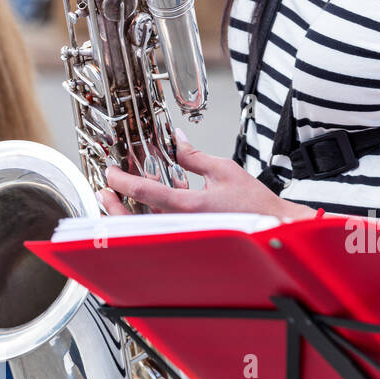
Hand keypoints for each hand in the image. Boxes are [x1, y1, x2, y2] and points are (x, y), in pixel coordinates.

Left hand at [98, 128, 314, 221]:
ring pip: (145, 227)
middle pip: (136, 220)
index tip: (110, 173)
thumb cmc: (256, 206)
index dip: (123, 181)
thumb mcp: (224, 169)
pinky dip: (148, 216)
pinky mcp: (189, 239)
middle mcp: (183, 226)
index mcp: (190, 207)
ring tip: (117, 196)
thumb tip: (175, 139)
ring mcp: (185, 235)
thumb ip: (193, 156)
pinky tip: (146, 203)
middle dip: (115, 205)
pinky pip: (161, 229)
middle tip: (105, 190)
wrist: (274, 229)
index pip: (146, 193)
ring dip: (128, 212)